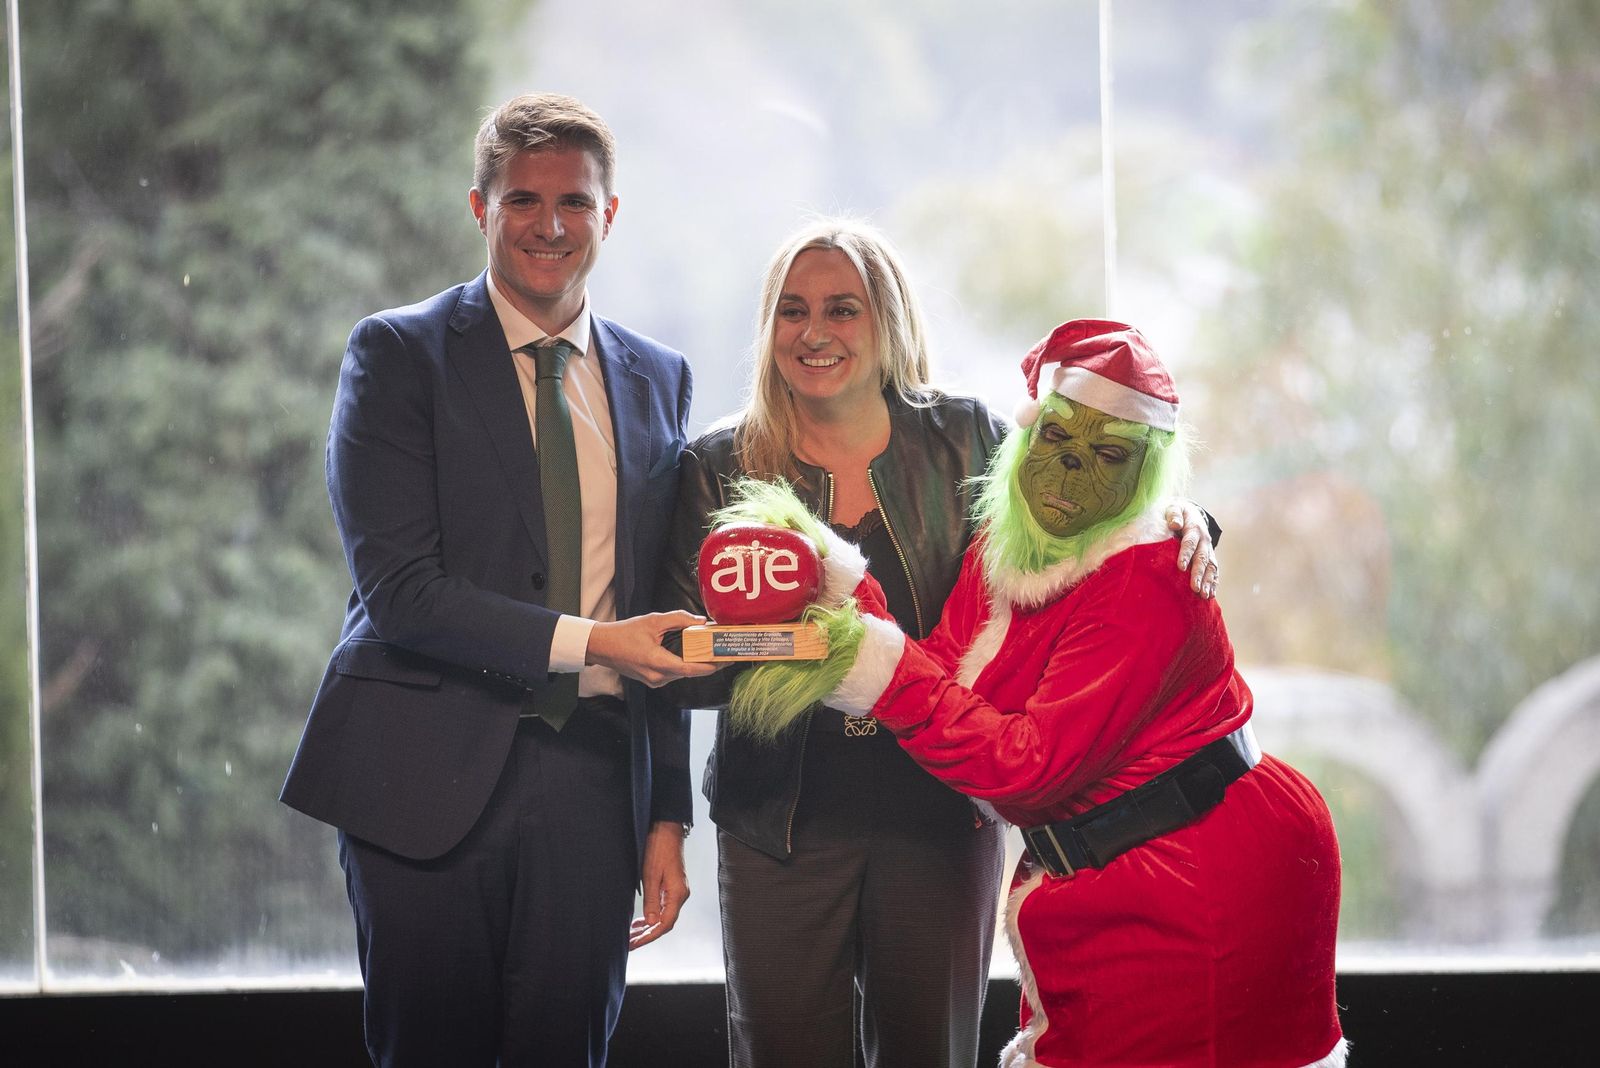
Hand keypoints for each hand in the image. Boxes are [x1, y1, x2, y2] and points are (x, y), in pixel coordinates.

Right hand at [587, 612, 716, 685]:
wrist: (603, 646)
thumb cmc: (625, 633)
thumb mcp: (653, 621)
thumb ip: (679, 619)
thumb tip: (700, 621)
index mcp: (658, 663)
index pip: (691, 669)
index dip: (711, 666)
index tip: (725, 660)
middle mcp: (658, 677)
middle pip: (689, 671)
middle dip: (706, 662)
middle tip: (722, 651)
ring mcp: (654, 681)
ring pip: (682, 672)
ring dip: (695, 663)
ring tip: (710, 651)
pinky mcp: (652, 680)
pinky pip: (673, 673)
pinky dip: (683, 664)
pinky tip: (691, 653)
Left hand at [629, 820, 689, 949]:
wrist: (667, 829)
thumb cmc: (659, 848)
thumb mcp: (650, 874)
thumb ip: (651, 900)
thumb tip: (650, 923)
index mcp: (677, 894)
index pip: (665, 924)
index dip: (649, 936)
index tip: (634, 943)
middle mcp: (680, 895)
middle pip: (665, 923)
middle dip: (647, 935)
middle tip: (629, 943)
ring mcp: (677, 891)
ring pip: (664, 916)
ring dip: (648, 927)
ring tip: (632, 934)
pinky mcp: (672, 887)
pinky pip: (663, 908)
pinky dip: (652, 916)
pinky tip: (641, 920)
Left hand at [1165, 500, 1219, 598]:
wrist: (1191, 512)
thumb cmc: (1177, 512)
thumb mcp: (1174, 508)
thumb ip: (1174, 514)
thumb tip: (1174, 524)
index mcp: (1194, 528)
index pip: (1190, 542)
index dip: (1185, 554)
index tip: (1180, 567)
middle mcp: (1204, 541)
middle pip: (1202, 558)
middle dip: (1198, 573)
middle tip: (1194, 588)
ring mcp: (1208, 550)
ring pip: (1210, 567)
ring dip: (1208, 581)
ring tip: (1204, 595)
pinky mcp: (1209, 557)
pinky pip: (1213, 571)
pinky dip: (1213, 583)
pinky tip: (1210, 595)